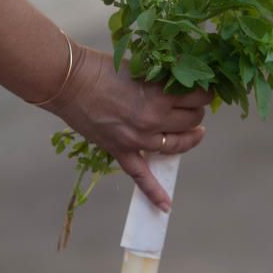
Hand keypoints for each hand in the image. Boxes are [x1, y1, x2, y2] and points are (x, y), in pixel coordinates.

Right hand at [46, 43, 211, 211]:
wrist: (69, 81)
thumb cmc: (102, 67)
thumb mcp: (140, 66)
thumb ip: (162, 79)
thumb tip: (182, 81)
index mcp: (160, 96)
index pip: (199, 97)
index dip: (203, 91)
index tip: (202, 87)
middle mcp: (154, 121)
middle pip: (192, 120)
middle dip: (195, 111)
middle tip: (192, 104)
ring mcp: (138, 140)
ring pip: (177, 145)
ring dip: (189, 137)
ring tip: (194, 132)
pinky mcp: (121, 151)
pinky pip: (141, 176)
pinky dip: (154, 192)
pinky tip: (166, 206)